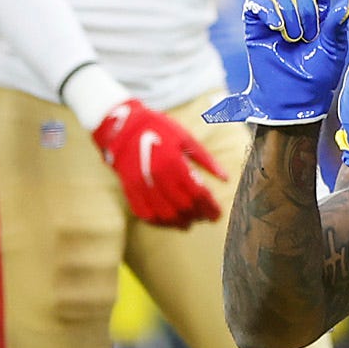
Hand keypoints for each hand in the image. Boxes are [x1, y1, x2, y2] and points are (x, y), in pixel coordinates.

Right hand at [89, 96, 226, 227]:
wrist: (122, 125)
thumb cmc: (159, 128)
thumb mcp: (186, 138)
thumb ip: (207, 160)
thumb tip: (226, 179)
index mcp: (174, 162)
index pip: (197, 194)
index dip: (210, 207)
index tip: (217, 215)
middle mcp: (157, 176)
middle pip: (182, 206)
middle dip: (197, 215)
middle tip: (205, 217)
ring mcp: (141, 184)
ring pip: (164, 214)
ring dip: (179, 222)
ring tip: (189, 222)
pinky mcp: (129, 189)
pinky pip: (144, 213)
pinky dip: (158, 222)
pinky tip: (168, 221)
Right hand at [210, 0, 348, 126]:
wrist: (295, 98)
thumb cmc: (317, 76)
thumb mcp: (333, 50)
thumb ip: (338, 25)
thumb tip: (348, 1)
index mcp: (319, 13)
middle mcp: (296, 10)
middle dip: (306, 7)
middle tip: (308, 35)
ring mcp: (275, 16)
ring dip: (288, 12)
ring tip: (293, 37)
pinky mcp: (256, 25)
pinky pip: (258, 3)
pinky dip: (268, 11)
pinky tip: (277, 27)